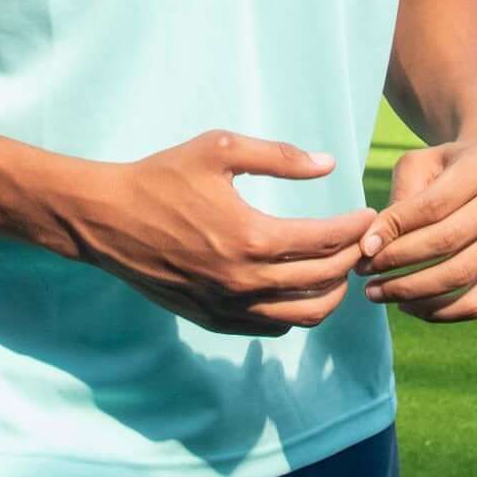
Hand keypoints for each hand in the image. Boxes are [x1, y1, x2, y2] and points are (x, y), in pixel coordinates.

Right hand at [57, 131, 383, 338]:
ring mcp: (230, 307)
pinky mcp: (214, 320)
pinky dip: (297, 311)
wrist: (107, 220)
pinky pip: (273, 327)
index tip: (369, 214)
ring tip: (339, 267)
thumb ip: (279, 156)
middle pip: (324, 281)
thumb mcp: (220, 149)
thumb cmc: (162, 177)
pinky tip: (299, 286)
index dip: (356, 228)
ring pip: (305, 315)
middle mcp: (246, 281)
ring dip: (332, 293)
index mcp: (252, 237)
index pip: (327, 242)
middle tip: (362, 239)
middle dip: (352, 259)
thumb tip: (328, 165)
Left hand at [366, 134, 476, 322]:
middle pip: (447, 243)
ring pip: (462, 276)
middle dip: (398, 263)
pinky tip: (409, 306)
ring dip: (413, 292)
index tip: (362, 248)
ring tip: (378, 293)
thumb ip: (398, 201)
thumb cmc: (446, 168)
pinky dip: (440, 312)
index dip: (394, 231)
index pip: (432, 207)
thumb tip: (372, 247)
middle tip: (363, 274)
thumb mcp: (419, 165)